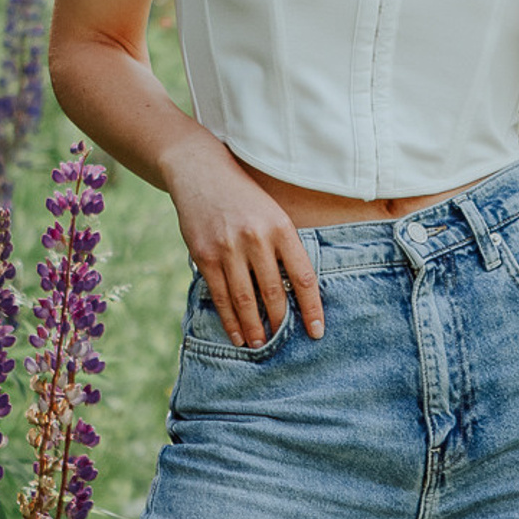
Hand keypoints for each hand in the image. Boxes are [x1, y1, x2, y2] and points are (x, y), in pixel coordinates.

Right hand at [160, 133, 323, 344]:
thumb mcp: (274, 213)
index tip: (317, 332)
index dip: (312, 309)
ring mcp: (228, 248)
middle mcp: (256, 239)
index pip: (303, 277)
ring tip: (261, 345)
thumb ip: (284, 248)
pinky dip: (229, 318)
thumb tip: (298, 292)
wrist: (201, 172)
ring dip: (254, 327)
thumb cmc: (244, 196)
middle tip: (284, 343)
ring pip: (245, 299)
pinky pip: (220, 295)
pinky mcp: (204, 255)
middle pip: (274, 293)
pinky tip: (236, 334)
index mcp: (281, 228)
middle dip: (280, 323)